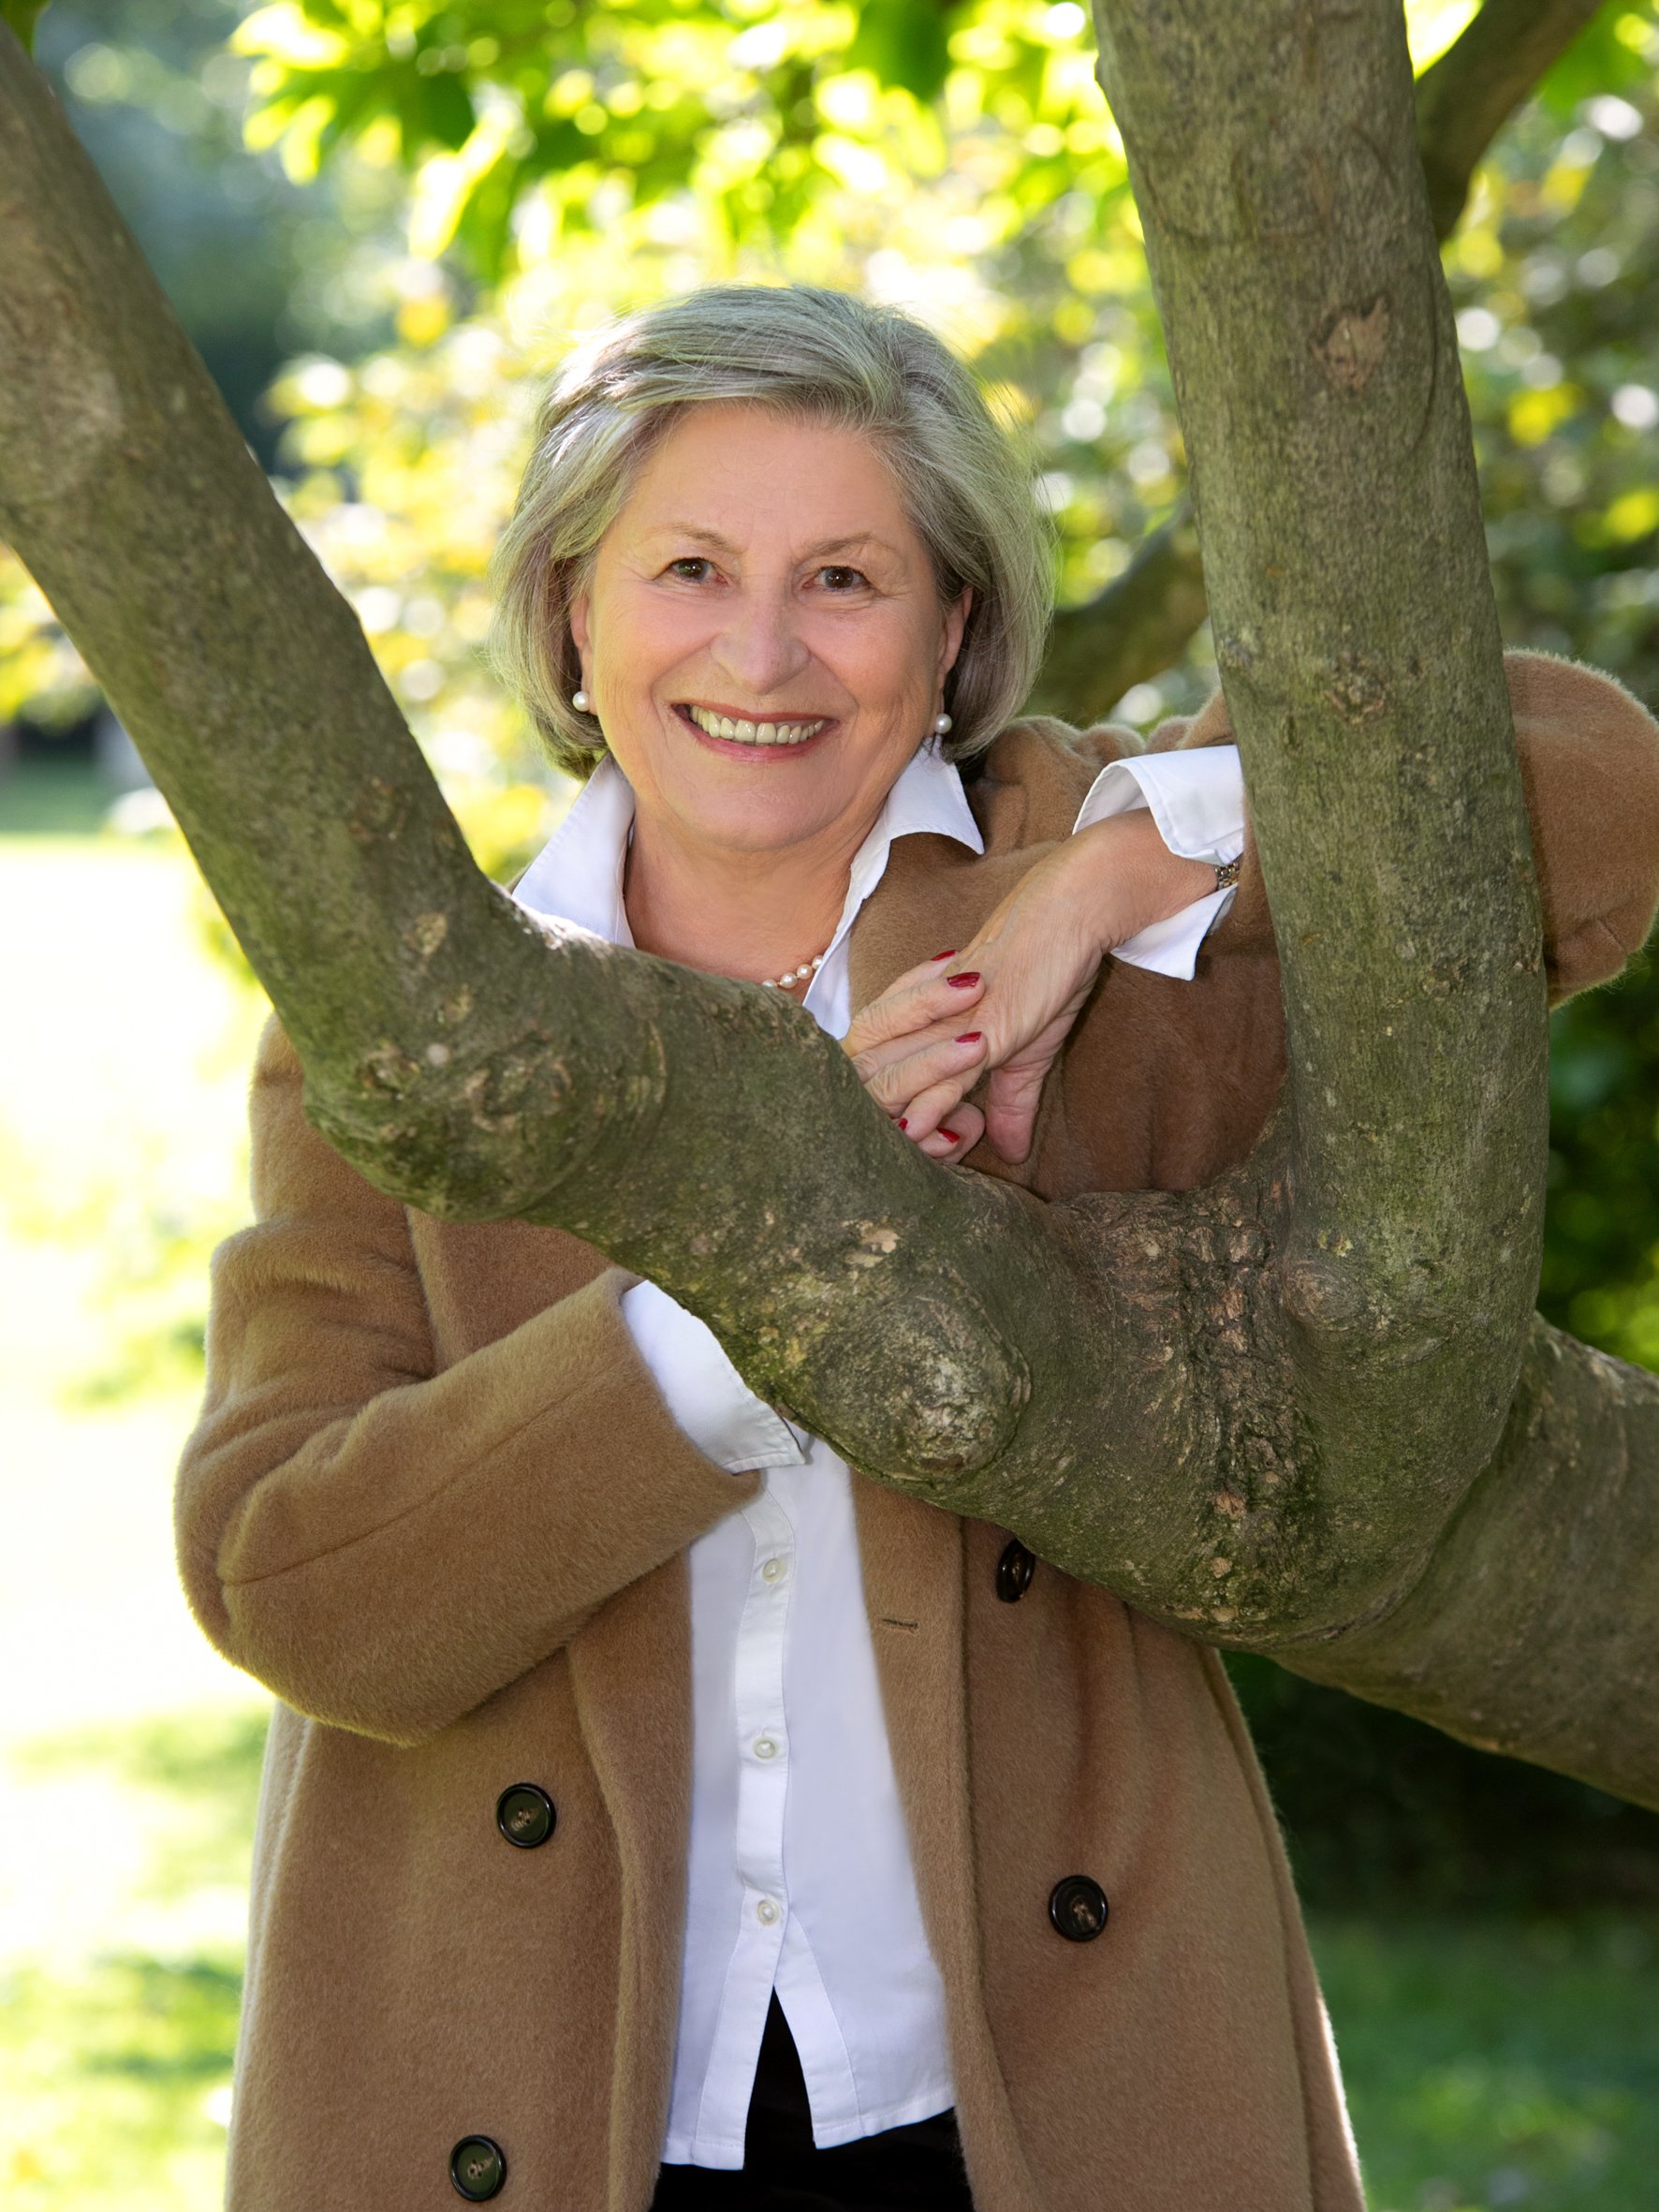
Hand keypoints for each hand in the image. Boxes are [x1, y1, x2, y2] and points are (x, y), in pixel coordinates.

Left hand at [845, 811, 1215, 1164]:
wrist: (1070, 914)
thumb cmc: (1043, 969)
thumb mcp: (1026, 1050)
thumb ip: (1010, 1100)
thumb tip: (1013, 1151)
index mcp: (913, 1017)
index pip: (866, 1071)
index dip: (870, 1114)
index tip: (903, 1148)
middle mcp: (916, 1017)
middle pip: (861, 1077)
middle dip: (871, 1125)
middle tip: (898, 1163)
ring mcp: (944, 1020)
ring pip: (892, 1077)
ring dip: (897, 1121)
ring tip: (903, 1157)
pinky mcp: (978, 1024)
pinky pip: (942, 1069)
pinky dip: (927, 1103)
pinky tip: (918, 1134)